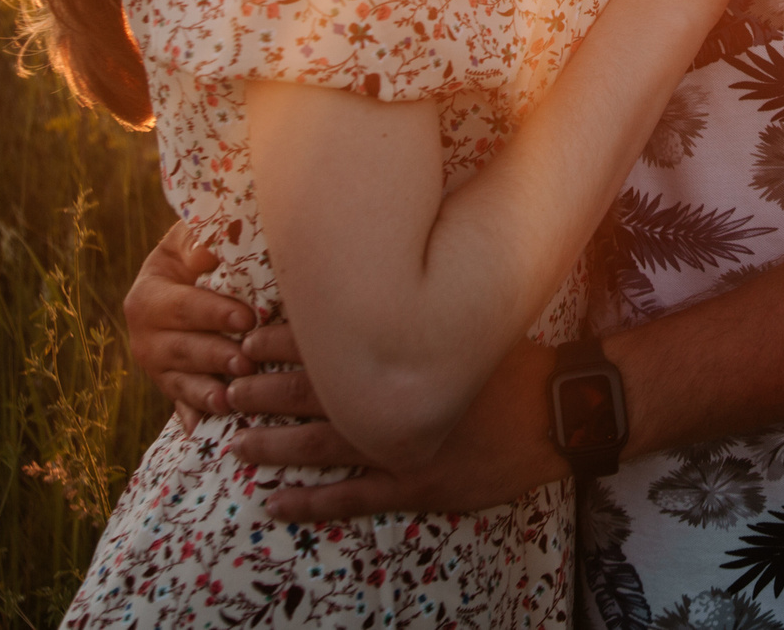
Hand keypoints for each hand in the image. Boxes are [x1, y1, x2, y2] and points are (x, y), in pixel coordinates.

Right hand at [122, 219, 289, 424]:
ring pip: (180, 382)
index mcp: (147, 296)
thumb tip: (206, 253)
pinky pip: (182, 408)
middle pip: (181, 348)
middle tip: (247, 362)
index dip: (213, 313)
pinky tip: (209, 429)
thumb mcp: (188, 239)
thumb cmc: (196, 254)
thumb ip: (195, 240)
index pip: (181, 306)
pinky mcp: (171, 391)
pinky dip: (195, 418)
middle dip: (215, 355)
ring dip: (206, 392)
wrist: (183, 284)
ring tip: (232, 399)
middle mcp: (144, 336)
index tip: (246, 318)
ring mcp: (156, 368)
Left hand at [222, 327, 568, 518]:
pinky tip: (273, 505)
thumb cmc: (516, 360)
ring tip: (232, 443)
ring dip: (273, 444)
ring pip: (320, 446)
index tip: (245, 336)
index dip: (282, 342)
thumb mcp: (471, 320)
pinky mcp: (417, 484)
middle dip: (262, 390)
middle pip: (312, 393)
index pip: (328, 343)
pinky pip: (351, 499)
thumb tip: (388, 277)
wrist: (561, 408)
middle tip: (222, 386)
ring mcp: (401, 445)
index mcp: (404, 353)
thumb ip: (427, 309)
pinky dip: (310, 503)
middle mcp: (394, 397)